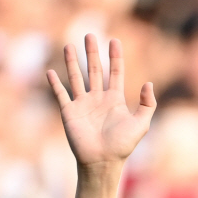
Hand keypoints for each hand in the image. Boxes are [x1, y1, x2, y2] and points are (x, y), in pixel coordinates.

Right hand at [47, 35, 155, 167]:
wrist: (102, 162)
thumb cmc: (122, 146)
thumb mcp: (141, 124)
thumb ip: (147, 104)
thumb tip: (148, 83)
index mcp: (114, 100)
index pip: (115, 73)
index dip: (115, 57)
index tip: (114, 41)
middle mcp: (98, 99)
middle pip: (95, 70)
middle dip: (92, 53)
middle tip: (90, 34)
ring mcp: (82, 105)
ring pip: (76, 78)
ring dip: (72, 62)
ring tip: (69, 45)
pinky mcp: (69, 113)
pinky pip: (60, 95)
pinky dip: (54, 84)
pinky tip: (50, 72)